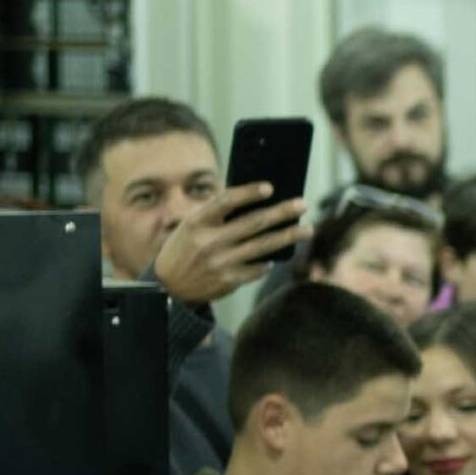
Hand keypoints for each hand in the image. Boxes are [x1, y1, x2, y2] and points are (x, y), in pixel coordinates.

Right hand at [152, 182, 307, 306]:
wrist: (169, 287)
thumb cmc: (185, 247)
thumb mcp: (190, 225)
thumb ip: (216, 214)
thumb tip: (255, 200)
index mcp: (198, 222)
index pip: (226, 201)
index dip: (249, 193)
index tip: (270, 187)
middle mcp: (210, 241)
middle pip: (254, 223)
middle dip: (282, 213)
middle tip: (302, 205)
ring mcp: (221, 262)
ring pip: (263, 246)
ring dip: (288, 236)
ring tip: (306, 229)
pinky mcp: (229, 281)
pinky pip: (257, 269)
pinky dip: (267, 262)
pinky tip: (275, 257)